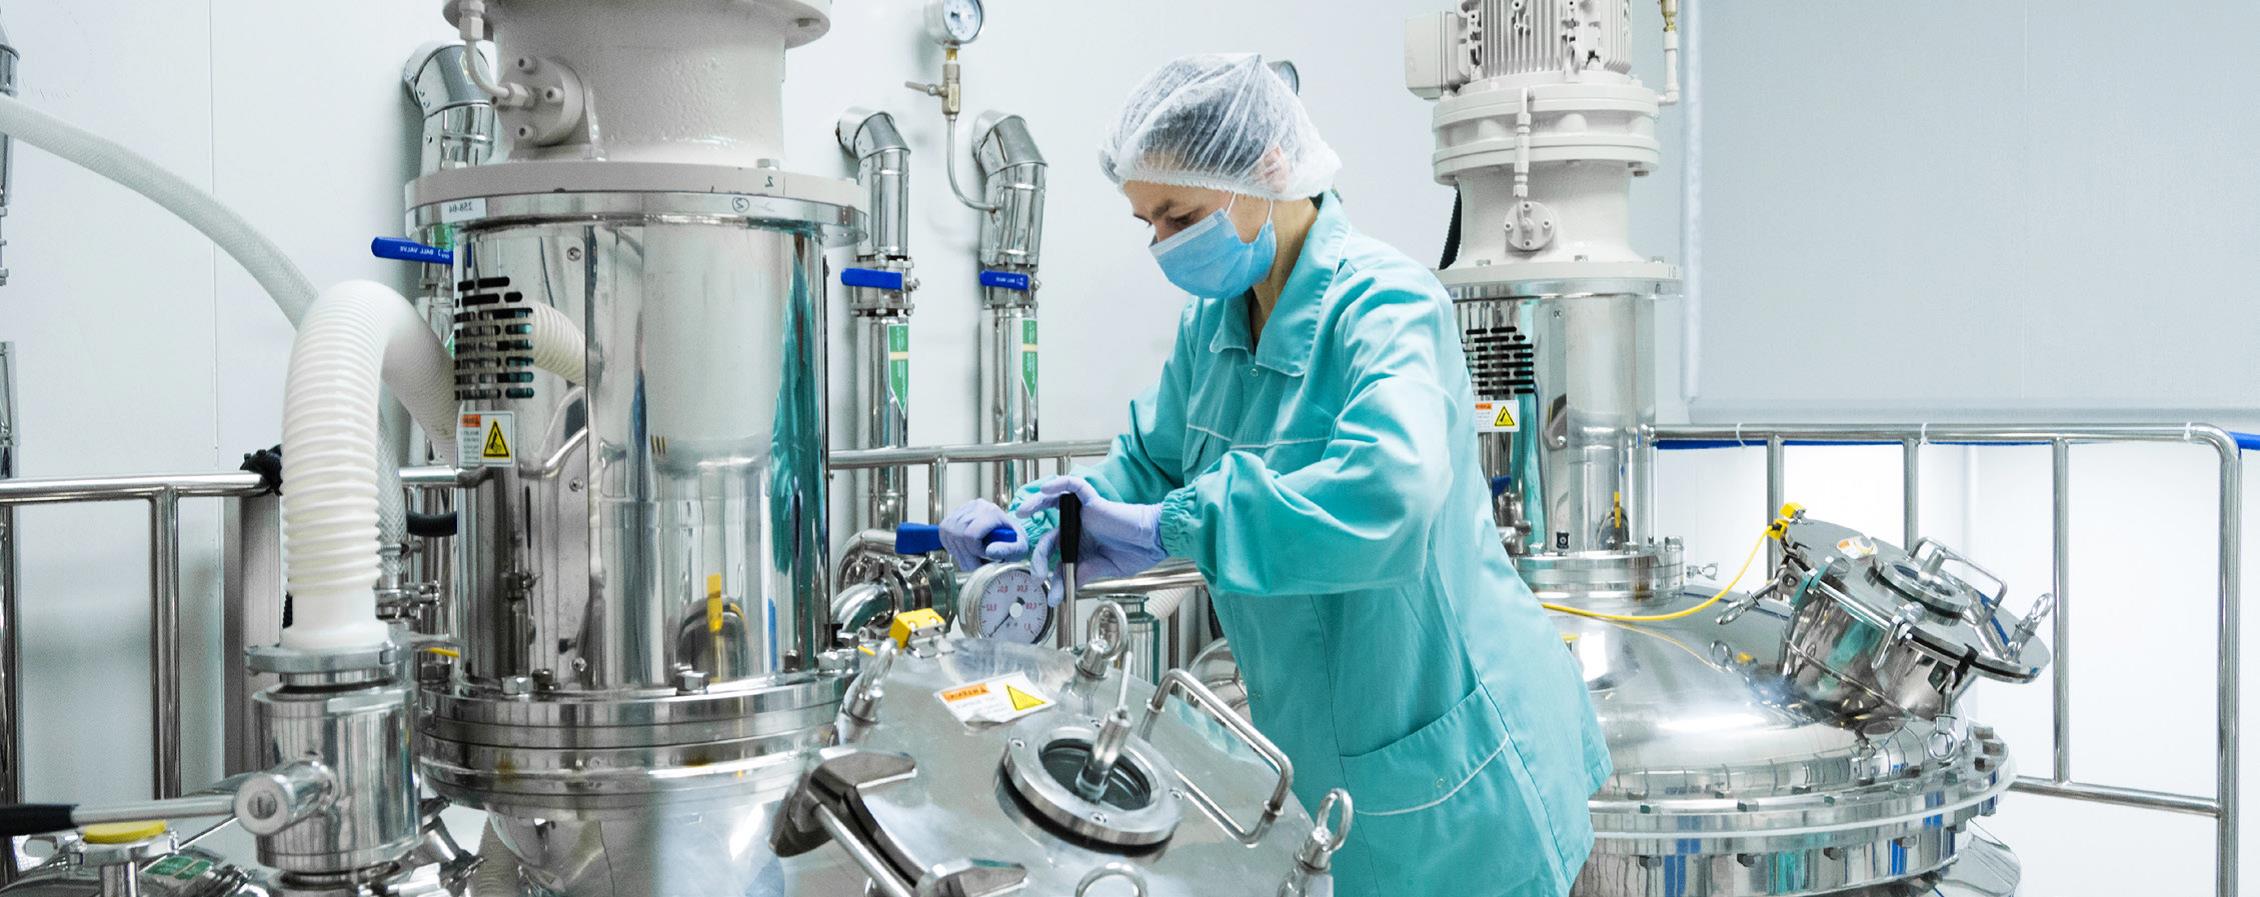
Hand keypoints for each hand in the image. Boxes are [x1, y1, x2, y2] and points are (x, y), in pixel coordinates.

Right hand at [939, 500, 1028, 570]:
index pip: (970, 534)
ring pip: (949, 535)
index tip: (985, 558)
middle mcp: (976, 507)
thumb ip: (1009, 550)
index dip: (974, 552)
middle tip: (977, 564)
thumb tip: (990, 551)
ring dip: (959, 553)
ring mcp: (964, 509)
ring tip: (972, 558)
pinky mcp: (955, 514)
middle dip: (966, 556)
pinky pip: (943, 533)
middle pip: (958, 536)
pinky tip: (965, 550)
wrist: (1008, 531)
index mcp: (992, 512)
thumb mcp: (1020, 548)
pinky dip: (952, 546)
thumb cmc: (1014, 540)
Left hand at [1016, 477, 1166, 605]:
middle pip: (1049, 534)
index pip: (1057, 557)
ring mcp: (1084, 514)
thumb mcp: (1102, 569)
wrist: (1154, 542)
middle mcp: (1078, 528)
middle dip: (1039, 554)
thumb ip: (1081, 575)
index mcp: (1080, 545)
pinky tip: (1046, 490)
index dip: (1050, 573)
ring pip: (1054, 503)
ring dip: (1036, 504)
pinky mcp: (1093, 502)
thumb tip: (1059, 594)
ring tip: (1023, 511)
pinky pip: (1074, 487)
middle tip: (1038, 572)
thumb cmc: (1136, 553)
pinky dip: (1059, 485)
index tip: (1050, 591)